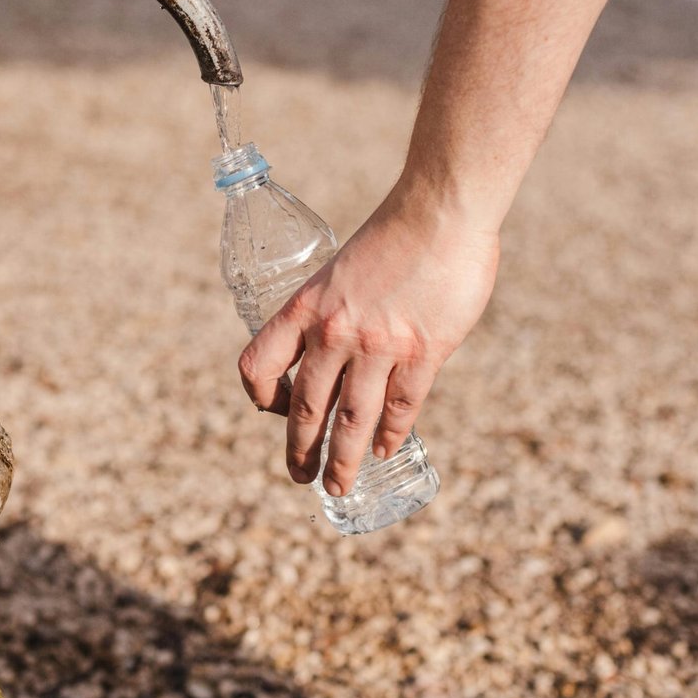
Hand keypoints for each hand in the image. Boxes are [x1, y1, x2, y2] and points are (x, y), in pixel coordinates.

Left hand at [238, 182, 499, 496]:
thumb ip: (337, 312)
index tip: (274, 409)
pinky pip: (400, 409)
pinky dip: (390, 436)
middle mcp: (333, 332)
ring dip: (342, 461)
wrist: (440, 211)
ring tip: (337, 487)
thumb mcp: (340, 271)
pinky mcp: (423, 353)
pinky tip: (385, 451)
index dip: (260, 395)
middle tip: (300, 477)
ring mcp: (378, 346)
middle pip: (305, 408)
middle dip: (300, 450)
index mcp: (304, 307)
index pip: (258, 364)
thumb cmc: (394, 234)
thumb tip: (345, 352)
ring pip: (350, 421)